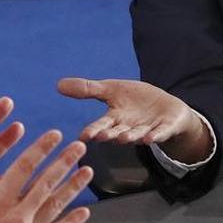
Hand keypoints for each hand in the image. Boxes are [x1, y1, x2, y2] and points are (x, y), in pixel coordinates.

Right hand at [0, 131, 92, 222]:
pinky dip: (71, 222)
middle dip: (64, 162)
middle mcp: (18, 216)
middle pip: (46, 183)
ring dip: (72, 187)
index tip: (55, 135)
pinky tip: (84, 213)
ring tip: (87, 170)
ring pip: (55, 205)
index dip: (40, 148)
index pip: (24, 167)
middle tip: (79, 145)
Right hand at [57, 77, 211, 162]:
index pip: (101, 125)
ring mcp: (147, 129)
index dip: (93, 130)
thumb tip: (58, 84)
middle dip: (110, 134)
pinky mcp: (165, 128)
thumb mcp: (111, 90)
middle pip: (117, 132)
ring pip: (137, 135)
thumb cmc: (134, 100)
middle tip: (101, 136)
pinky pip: (160, 133)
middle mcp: (129, 127)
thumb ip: (87, 89)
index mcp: (115, 119)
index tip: (83, 136)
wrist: (165, 107)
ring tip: (123, 138)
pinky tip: (150, 138)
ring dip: (131, 137)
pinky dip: (155, 135)